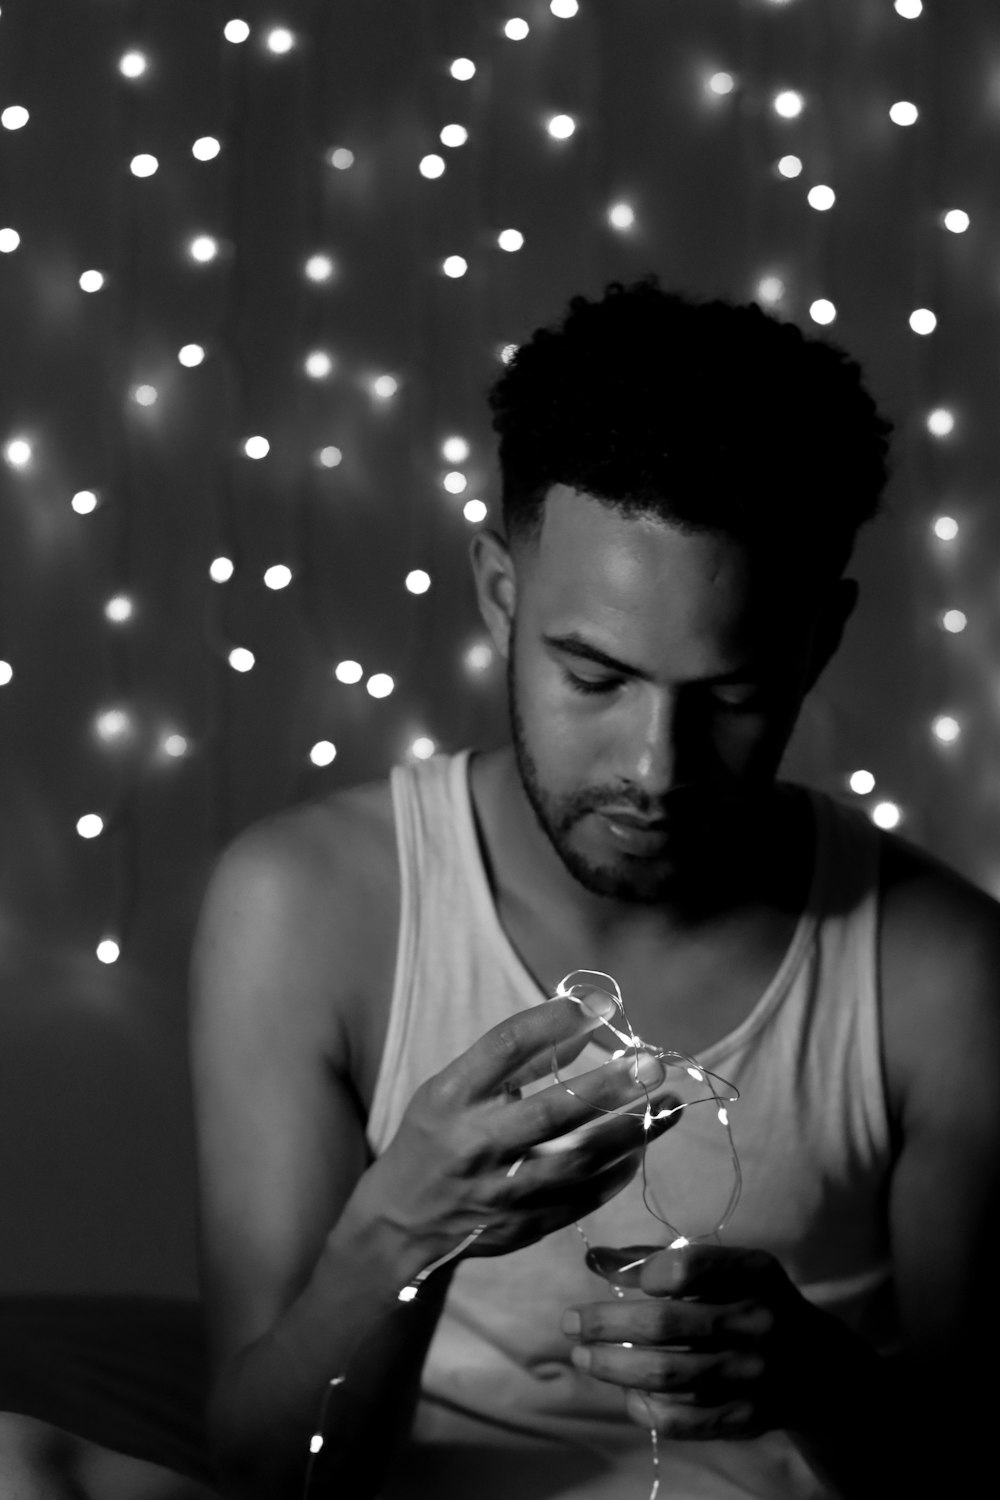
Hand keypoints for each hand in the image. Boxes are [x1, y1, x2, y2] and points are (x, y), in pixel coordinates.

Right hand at [359, 993, 682, 1267]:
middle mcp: (475, 1142)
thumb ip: (510, 1063)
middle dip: (607, 1087)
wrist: (403, 1223)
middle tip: (652, 1065)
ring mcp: (501, 1190)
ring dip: (630, 1133)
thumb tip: (580, 1028)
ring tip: (670, 1107)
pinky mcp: (522, 1225)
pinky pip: (582, 1199)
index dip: (555, 1022)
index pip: (505, 1048)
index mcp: (452, 1097)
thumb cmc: (435, 1138)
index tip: (603, 1006)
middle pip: (550, 1111)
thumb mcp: (451, 1089)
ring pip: (577, 1162)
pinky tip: (641, 1150)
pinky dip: (616, 1174)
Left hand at [562, 1242, 846, 1441]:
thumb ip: (661, 1259)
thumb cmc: (751, 1301)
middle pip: (669, 1325)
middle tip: (571, 1323)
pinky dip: (648, 1408)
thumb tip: (595, 1258)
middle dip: (608, 1324)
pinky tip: (627, 1395)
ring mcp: (753, 1374)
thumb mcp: (725, 1269)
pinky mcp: (746, 1417)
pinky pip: (686, 1419)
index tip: (617, 1278)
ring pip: (669, 1374)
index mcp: (754, 1273)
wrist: (818, 1366)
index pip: (696, 1266)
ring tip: (583, 1358)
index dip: (650, 1270)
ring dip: (615, 1367)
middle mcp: (758, 1322)